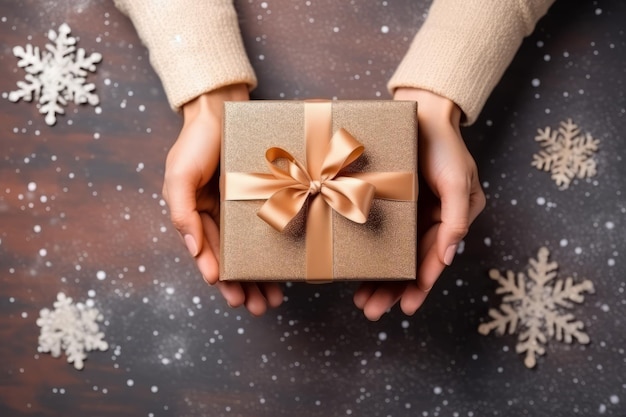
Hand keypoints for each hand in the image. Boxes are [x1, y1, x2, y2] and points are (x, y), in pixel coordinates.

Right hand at [162, 84, 282, 315]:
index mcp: (198, 216)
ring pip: (252, 251)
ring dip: (261, 277)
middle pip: (232, 260)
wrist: (220, 111)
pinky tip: (285, 270)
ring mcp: (242, 209)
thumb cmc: (195, 144)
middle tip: (259, 308)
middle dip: (244, 287)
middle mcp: (221, 217)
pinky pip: (270, 228)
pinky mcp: (263, 197)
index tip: (234, 295)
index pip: (208, 255)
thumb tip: (193, 250)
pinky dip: (275, 250)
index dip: (219, 276)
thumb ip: (181, 213)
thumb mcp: (178, 178)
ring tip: (273, 301)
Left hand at [353, 88, 485, 319]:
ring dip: (378, 279)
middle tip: (371, 311)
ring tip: (361, 301)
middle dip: (392, 290)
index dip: (421, 285)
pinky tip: (355, 270)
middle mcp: (427, 222)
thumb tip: (449, 257)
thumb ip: (456, 219)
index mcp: (448, 221)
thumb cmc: (445, 146)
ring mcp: (406, 215)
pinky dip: (368, 252)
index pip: (434, 261)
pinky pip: (377, 233)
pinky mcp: (386, 203)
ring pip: (392, 255)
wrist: (422, 112)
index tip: (406, 306)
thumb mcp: (458, 181)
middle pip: (409, 265)